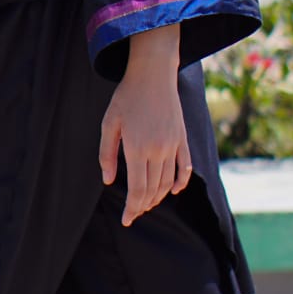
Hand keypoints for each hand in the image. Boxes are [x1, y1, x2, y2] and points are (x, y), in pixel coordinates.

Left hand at [98, 24, 190, 226]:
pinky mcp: (182, 138)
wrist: (153, 74)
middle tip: (134, 214)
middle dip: (143, 206)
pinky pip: (185, 166)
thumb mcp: (109, 123)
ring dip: (158, 197)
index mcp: (137, 147)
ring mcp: (173, 144)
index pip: (137, 189)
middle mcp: (158, 149)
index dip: (132, 208)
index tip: (126, 220)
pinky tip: (174, 191)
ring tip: (147, 204)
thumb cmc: (126, 97)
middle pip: (153, 189)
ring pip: (168, 181)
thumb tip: (109, 180)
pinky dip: (181, 182)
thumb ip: (107, 154)